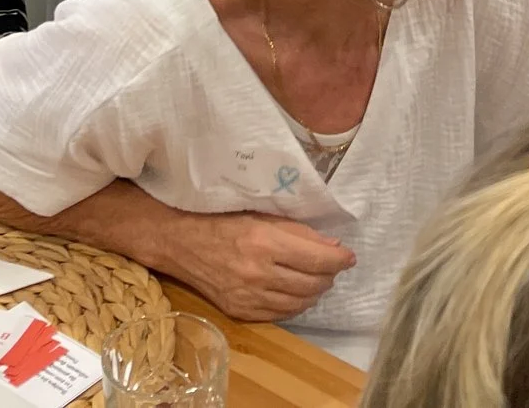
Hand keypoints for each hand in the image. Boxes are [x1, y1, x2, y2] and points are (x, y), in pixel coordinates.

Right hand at [161, 211, 356, 320]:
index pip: (316, 259)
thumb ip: (297, 231)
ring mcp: (248, 296)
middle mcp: (258, 273)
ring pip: (300, 302)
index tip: (349, 256)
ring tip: (317, 279)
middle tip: (332, 266)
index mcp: (263, 242)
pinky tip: (298, 293)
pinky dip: (296, 305)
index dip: (339, 259)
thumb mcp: (259, 214)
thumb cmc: (220, 219)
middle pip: (312, 283)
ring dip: (315, 291)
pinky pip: (281, 314)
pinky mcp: (240, 311)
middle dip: (329, 275)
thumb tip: (332, 247)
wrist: (179, 242)